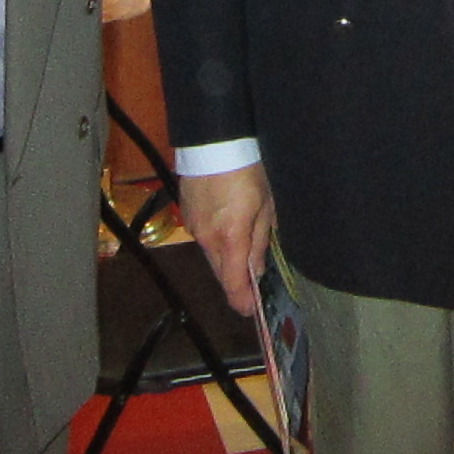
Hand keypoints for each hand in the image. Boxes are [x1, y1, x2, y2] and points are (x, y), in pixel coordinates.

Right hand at [178, 165, 275, 316]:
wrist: (215, 141)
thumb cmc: (248, 170)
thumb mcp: (266, 205)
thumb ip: (260, 240)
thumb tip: (257, 269)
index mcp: (230, 238)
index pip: (234, 283)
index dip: (242, 302)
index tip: (251, 311)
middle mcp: (207, 238)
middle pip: (221, 273)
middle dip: (236, 282)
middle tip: (253, 287)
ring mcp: (193, 227)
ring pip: (212, 256)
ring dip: (227, 260)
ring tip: (244, 253)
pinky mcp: (187, 215)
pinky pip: (204, 238)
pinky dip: (216, 241)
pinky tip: (228, 229)